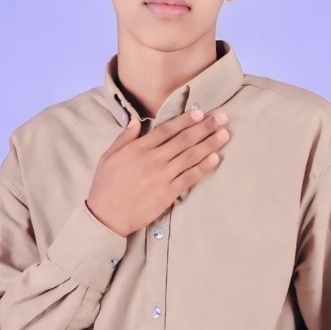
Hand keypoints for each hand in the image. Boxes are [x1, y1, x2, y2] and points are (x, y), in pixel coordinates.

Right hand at [85, 106, 230, 238]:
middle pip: (184, 140)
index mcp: (139, 149)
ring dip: (209, 144)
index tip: (200, 113)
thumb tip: (136, 121)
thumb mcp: (108, 157)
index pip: (167, 130)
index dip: (185, 120)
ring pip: (190, 156)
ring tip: (225, 135)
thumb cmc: (105, 187)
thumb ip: (124, 138)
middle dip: (205, 128)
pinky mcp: (168, 194)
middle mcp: (153, 160)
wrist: (107, 217)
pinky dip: (204, 168)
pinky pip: (190, 178)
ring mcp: (162, 177)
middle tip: (222, 118)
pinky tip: (215, 158)